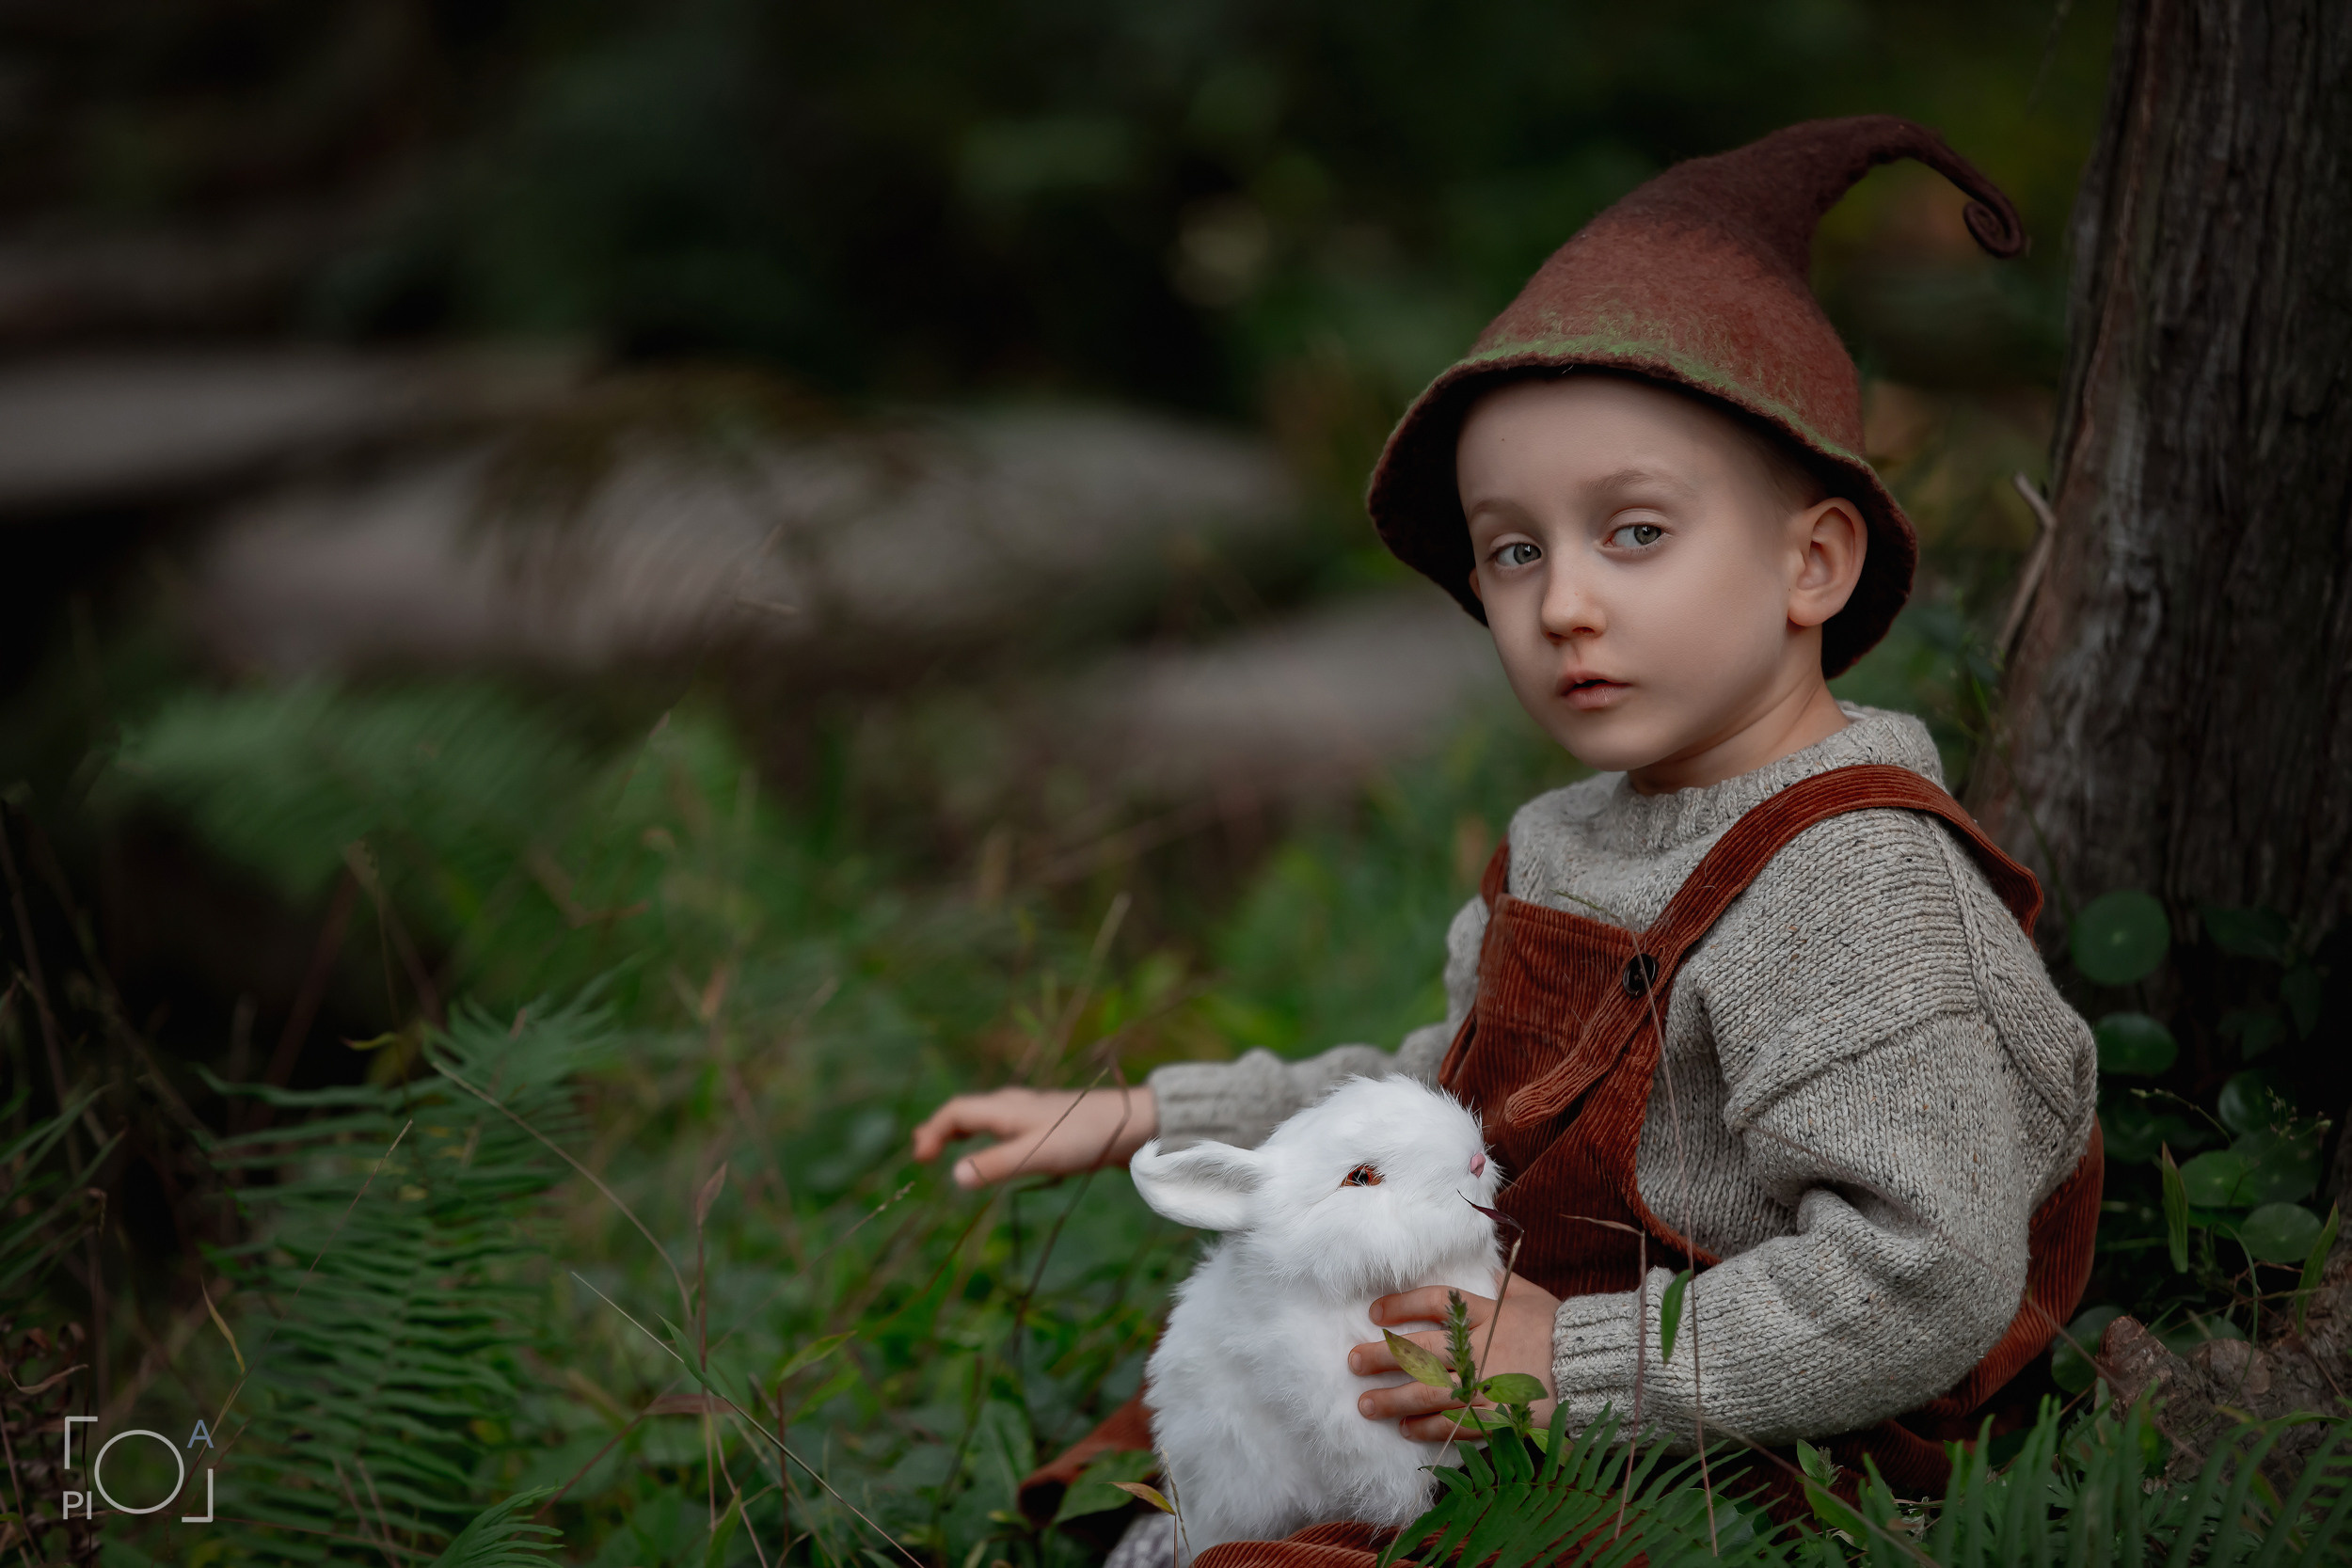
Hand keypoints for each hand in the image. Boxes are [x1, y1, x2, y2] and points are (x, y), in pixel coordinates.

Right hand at [910, 1086, 1158, 1188]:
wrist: (1132, 1123)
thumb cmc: (1084, 1137)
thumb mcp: (1036, 1154)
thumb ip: (995, 1165)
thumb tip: (954, 1176)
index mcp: (1005, 1108)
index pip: (956, 1112)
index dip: (933, 1132)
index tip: (919, 1159)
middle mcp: (1014, 1105)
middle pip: (967, 1111)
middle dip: (942, 1129)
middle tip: (922, 1152)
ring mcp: (1033, 1112)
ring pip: (987, 1117)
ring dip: (963, 1132)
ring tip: (949, 1150)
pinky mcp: (1050, 1124)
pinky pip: (1005, 1127)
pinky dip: (987, 1138)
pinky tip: (997, 1151)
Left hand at [1348, 1281, 1561, 1441]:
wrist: (1593, 1366)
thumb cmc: (1562, 1326)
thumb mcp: (1530, 1295)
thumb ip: (1500, 1282)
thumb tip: (1479, 1265)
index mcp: (1487, 1313)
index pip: (1433, 1303)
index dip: (1400, 1305)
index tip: (1375, 1313)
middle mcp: (1478, 1348)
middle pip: (1419, 1351)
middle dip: (1381, 1358)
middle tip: (1354, 1362)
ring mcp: (1485, 1385)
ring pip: (1427, 1393)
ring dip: (1392, 1400)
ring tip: (1366, 1404)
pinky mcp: (1496, 1416)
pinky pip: (1454, 1424)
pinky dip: (1427, 1428)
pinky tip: (1406, 1429)